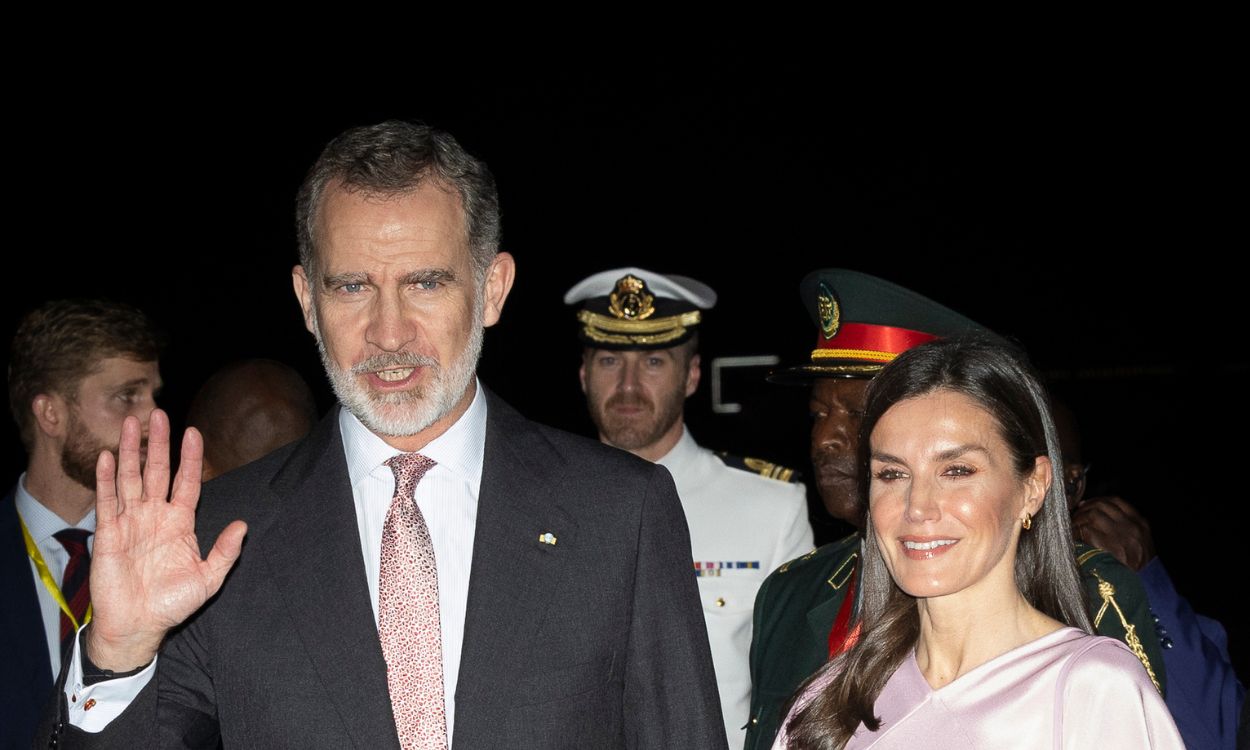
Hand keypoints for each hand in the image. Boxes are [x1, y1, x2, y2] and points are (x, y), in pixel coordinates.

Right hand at [85, 409, 246, 670]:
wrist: (137, 627)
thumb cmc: (171, 604)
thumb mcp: (208, 579)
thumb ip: (225, 552)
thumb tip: (243, 526)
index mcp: (180, 523)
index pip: (187, 482)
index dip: (190, 458)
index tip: (193, 432)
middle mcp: (155, 516)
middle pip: (157, 471)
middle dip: (158, 443)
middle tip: (157, 413)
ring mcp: (130, 522)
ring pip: (130, 478)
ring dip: (129, 451)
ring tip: (130, 423)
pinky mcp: (108, 534)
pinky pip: (107, 501)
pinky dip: (106, 479)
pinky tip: (106, 457)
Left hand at [1071, 495, 1155, 571]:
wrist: (1144, 588)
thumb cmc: (1140, 568)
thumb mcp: (1142, 544)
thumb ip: (1128, 527)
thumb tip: (1099, 514)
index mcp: (1141, 524)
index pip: (1116, 501)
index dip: (1098, 500)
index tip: (1087, 504)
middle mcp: (1131, 527)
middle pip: (1102, 505)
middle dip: (1085, 508)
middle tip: (1076, 514)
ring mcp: (1120, 536)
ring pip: (1092, 515)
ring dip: (1079, 518)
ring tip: (1073, 525)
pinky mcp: (1108, 546)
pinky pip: (1086, 530)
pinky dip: (1077, 531)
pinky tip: (1074, 536)